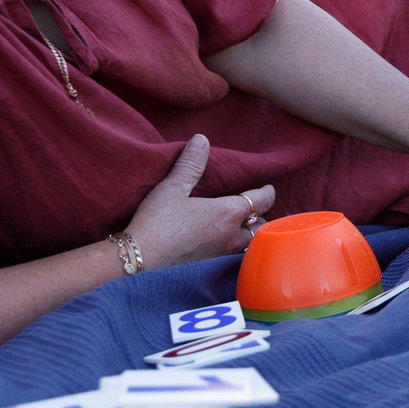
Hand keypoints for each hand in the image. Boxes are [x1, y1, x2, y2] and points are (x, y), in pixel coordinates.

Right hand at [125, 134, 273, 267]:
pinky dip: (237, 250)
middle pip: (259, 226)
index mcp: (228, 213)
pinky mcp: (210, 268)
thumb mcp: (172, 187)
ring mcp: (222, 255)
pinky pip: (234, 258)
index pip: (261, 201)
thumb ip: (190, 164)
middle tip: (255, 208)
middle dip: (259, 216)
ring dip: (250, 235)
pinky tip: (225, 247)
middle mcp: (231, 236)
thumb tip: (202, 139)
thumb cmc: (157, 222)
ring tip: (244, 227)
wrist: (140, 259)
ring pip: (249, 245)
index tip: (268, 188)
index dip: (267, 192)